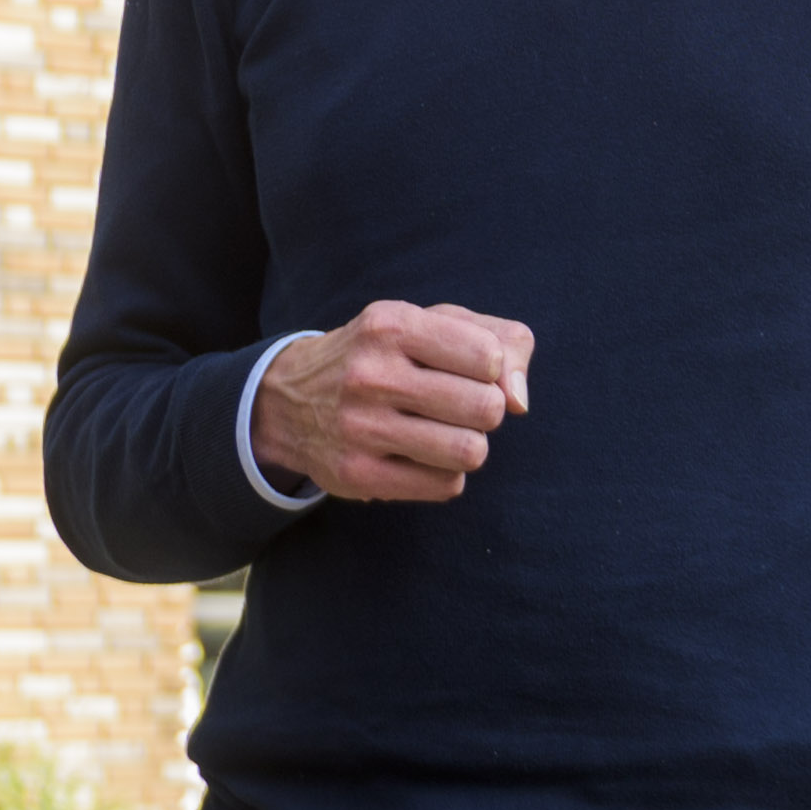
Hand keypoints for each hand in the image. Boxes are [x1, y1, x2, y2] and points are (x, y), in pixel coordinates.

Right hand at [257, 300, 534, 501]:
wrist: (290, 399)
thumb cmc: (384, 355)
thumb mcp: (432, 323)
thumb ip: (500, 341)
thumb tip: (520, 400)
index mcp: (392, 325)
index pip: (490, 356)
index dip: (493, 368)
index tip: (468, 369)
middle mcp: (371, 374)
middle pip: (486, 409)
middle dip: (485, 410)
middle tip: (458, 406)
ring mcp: (360, 427)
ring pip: (469, 451)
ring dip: (469, 445)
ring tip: (445, 432)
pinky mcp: (357, 475)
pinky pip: (446, 486)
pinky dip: (447, 473)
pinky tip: (421, 457)